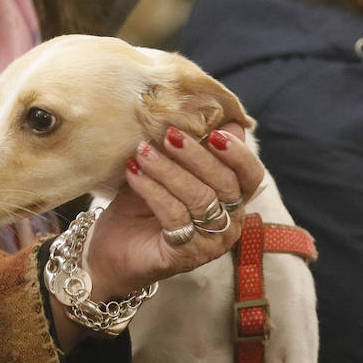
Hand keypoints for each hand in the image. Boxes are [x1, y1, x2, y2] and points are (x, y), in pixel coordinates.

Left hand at [84, 122, 263, 303]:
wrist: (111, 248)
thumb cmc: (142, 205)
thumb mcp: (166, 168)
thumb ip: (187, 145)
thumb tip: (206, 107)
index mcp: (233, 200)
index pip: (251, 175)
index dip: (238, 153)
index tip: (213, 132)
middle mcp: (230, 223)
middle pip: (224, 184)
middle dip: (196, 155)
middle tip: (169, 135)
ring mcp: (210, 243)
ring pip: (199, 198)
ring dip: (168, 170)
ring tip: (143, 151)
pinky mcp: (186, 255)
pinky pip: (174, 216)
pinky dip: (153, 190)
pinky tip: (133, 173)